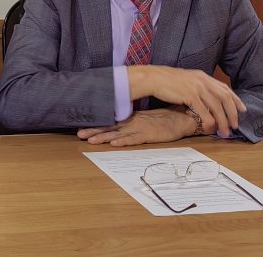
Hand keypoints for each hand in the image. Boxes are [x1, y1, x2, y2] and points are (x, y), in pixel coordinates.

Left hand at [77, 108, 195, 145]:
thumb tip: (117, 127)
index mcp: (130, 118)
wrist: (182, 118)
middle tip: (80, 135)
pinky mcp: (150, 135)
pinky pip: (135, 139)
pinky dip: (124, 141)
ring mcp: (140, 128)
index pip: (110, 122)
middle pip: (110, 127)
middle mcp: (133, 122)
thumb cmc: (163, 120)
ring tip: (91, 140)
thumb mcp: (144, 119)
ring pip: (119, 133)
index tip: (81, 128)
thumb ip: (131, 122)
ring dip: (104, 137)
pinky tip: (114, 143)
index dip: (96, 125)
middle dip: (94, 131)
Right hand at [128, 65, 245, 137]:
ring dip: (223, 121)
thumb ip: (198, 85)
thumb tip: (206, 97)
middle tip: (235, 125)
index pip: (225, 88)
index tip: (243, 109)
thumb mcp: (187, 79)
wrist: (153, 78)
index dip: (235, 99)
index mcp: (203, 76)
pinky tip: (211, 128)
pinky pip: (204, 111)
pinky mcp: (190, 96)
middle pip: (225, 98)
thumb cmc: (167, 80)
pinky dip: (210, 121)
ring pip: (217, 107)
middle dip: (232, 113)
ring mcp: (197, 88)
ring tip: (225, 132)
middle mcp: (203, 81)